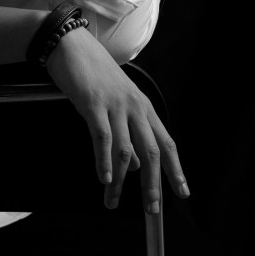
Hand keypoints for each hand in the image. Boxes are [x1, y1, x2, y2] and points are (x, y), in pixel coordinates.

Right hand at [44, 26, 189, 213]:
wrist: (72, 47)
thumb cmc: (93, 75)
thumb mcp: (116, 105)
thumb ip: (128, 134)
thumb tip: (135, 166)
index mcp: (144, 108)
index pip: (167, 144)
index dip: (175, 170)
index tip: (182, 193)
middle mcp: (135, 108)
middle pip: (152, 152)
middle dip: (153, 184)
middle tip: (151, 209)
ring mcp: (115, 106)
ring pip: (125, 150)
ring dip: (120, 181)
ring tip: (112, 201)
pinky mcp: (94, 104)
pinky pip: (102, 137)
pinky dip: (103, 161)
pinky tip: (103, 178)